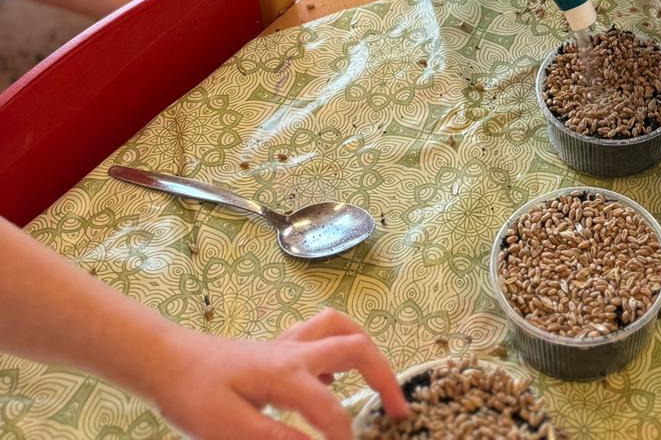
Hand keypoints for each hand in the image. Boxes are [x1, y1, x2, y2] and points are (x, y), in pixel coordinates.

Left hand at [147, 309, 406, 439]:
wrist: (165, 362)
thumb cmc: (194, 397)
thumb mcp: (232, 431)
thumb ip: (280, 439)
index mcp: (286, 373)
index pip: (331, 410)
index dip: (344, 439)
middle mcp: (294, 351)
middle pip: (355, 346)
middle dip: (384, 376)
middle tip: (398, 410)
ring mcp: (286, 344)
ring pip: (340, 327)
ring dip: (365, 349)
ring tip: (375, 381)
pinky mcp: (275, 348)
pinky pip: (319, 335)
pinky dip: (337, 348)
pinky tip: (330, 378)